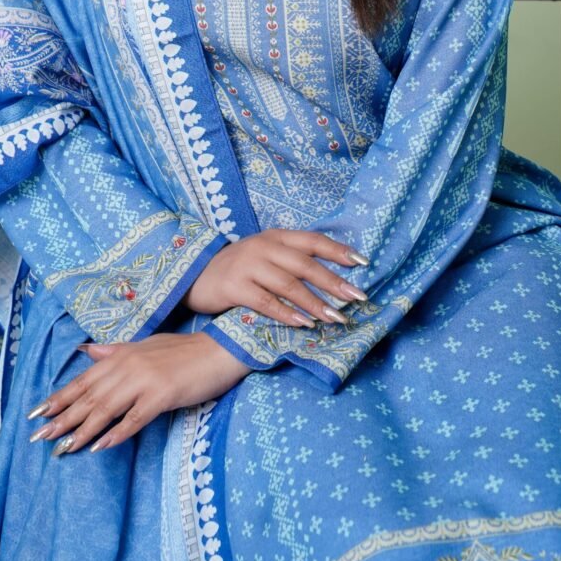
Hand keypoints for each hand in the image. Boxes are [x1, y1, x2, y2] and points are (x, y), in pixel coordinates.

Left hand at [26, 331, 249, 455]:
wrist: (219, 350)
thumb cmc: (184, 351)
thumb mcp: (147, 346)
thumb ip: (117, 352)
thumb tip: (88, 352)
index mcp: (123, 355)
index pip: (84, 379)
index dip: (59, 396)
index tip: (37, 413)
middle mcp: (128, 366)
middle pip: (89, 396)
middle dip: (62, 418)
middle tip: (40, 437)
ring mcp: (144, 380)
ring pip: (106, 409)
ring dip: (82, 430)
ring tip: (63, 447)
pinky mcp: (161, 395)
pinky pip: (134, 418)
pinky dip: (116, 433)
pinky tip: (100, 446)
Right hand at [181, 229, 368, 326]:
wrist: (196, 275)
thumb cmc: (240, 268)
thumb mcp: (267, 255)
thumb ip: (293, 260)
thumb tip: (334, 276)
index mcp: (276, 236)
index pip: (313, 240)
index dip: (338, 250)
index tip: (364, 264)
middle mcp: (264, 246)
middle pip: (305, 264)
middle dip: (333, 282)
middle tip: (357, 298)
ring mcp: (248, 265)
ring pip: (288, 284)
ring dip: (315, 303)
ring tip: (336, 318)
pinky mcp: (234, 286)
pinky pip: (265, 302)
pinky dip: (287, 314)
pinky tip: (303, 324)